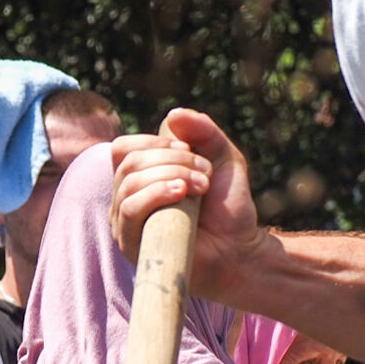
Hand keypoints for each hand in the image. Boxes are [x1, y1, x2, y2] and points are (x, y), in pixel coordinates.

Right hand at [109, 110, 264, 298]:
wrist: (240, 249)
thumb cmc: (228, 208)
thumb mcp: (223, 158)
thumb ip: (204, 132)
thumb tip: (173, 114)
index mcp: (140, 178)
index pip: (124, 148)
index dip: (154, 141)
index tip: (189, 149)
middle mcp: (125, 199)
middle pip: (130, 162)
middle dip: (172, 159)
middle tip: (206, 173)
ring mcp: (125, 223)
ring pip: (129, 183)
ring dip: (170, 175)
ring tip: (202, 187)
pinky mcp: (131, 244)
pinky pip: (129, 209)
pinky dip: (156, 194)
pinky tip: (182, 194)